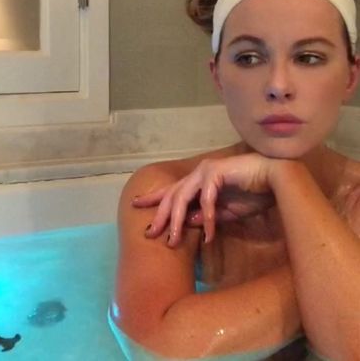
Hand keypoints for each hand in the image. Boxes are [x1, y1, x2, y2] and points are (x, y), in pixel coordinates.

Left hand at [133, 153, 279, 245]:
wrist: (276, 178)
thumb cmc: (253, 193)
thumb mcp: (226, 211)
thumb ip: (207, 216)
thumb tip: (188, 223)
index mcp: (198, 181)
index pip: (171, 191)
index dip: (153, 198)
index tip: (135, 205)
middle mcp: (197, 173)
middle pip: (171, 196)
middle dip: (159, 216)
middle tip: (149, 233)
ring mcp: (205, 170)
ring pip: (182, 197)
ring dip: (176, 220)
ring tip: (172, 240)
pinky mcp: (216, 172)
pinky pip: (206, 199)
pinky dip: (207, 218)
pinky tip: (209, 235)